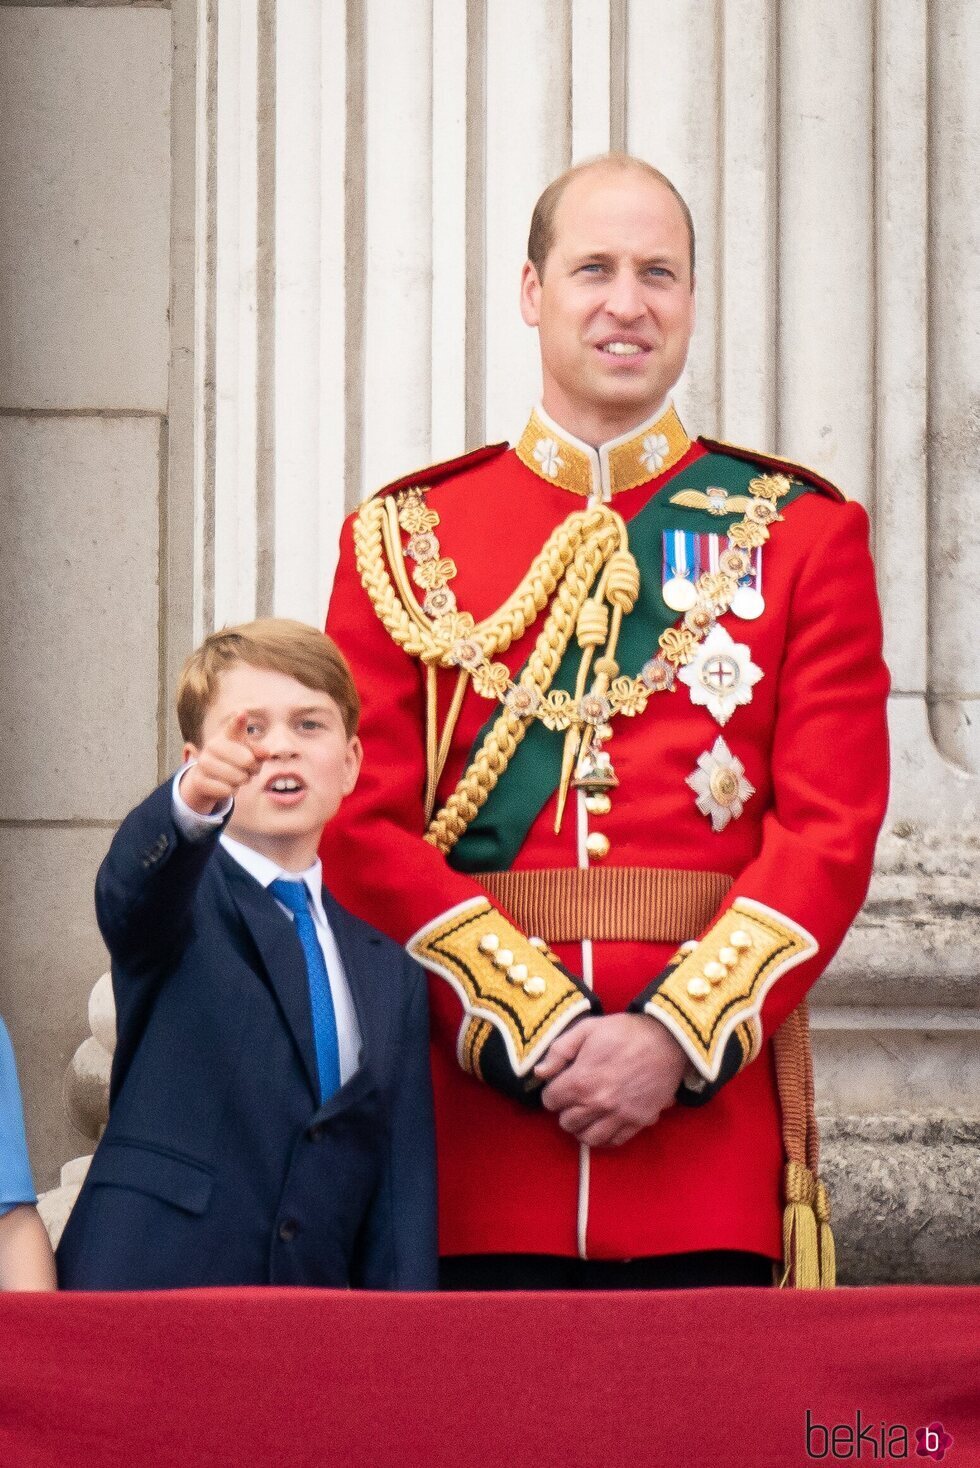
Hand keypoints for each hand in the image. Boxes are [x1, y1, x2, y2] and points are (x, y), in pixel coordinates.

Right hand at [179, 711, 270, 815]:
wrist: (209, 778)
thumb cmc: (235, 762)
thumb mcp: (250, 754)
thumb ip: (259, 752)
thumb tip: (265, 753)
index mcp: (228, 735)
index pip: (234, 726)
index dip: (239, 721)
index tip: (242, 713)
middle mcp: (213, 745)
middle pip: (247, 761)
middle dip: (253, 769)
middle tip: (247, 769)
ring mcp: (203, 762)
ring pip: (237, 778)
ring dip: (241, 781)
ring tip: (236, 776)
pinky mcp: (199, 780)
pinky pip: (226, 791)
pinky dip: (231, 791)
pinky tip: (225, 785)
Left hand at [534, 1013, 688, 1147]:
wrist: (667, 1039)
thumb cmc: (625, 1031)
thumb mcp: (587, 1029)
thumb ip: (559, 1051)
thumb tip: (539, 1073)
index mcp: (581, 1080)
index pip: (550, 1101)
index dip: (553, 1091)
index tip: (561, 1084)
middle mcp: (598, 1103)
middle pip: (567, 1122)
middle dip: (566, 1110)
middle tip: (574, 1098)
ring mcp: (619, 1115)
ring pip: (588, 1137)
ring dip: (583, 1127)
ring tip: (587, 1114)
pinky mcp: (638, 1121)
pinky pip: (614, 1141)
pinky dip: (605, 1136)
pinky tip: (604, 1123)